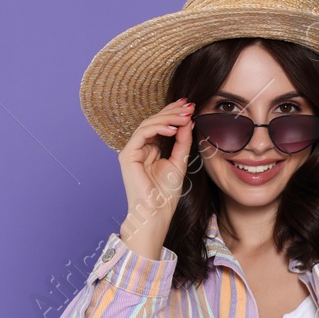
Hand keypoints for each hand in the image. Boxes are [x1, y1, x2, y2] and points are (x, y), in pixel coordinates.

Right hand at [118, 98, 195, 258]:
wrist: (157, 212)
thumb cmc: (166, 193)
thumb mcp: (180, 161)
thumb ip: (182, 141)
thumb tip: (188, 121)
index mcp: (152, 149)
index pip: (162, 125)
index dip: (174, 113)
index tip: (190, 106)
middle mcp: (141, 147)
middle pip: (155, 121)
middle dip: (172, 111)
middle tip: (189, 105)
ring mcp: (133, 150)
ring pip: (148, 124)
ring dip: (168, 117)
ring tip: (185, 115)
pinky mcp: (128, 155)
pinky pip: (142, 133)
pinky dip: (158, 128)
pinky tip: (173, 128)